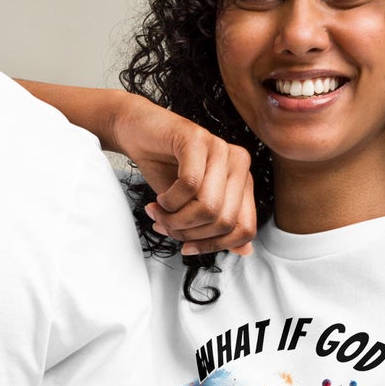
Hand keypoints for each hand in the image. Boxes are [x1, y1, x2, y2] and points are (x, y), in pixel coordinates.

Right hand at [108, 94, 255, 256]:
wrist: (138, 133)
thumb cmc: (166, 169)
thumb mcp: (192, 205)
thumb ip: (218, 227)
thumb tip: (246, 251)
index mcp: (243, 181)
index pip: (245, 228)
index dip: (214, 245)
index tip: (186, 246)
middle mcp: (238, 163)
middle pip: (224, 221)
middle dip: (189, 232)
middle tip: (165, 226)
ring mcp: (220, 148)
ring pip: (208, 207)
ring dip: (176, 219)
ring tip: (159, 213)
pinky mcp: (197, 139)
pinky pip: (189, 185)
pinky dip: (169, 200)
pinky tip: (160, 198)